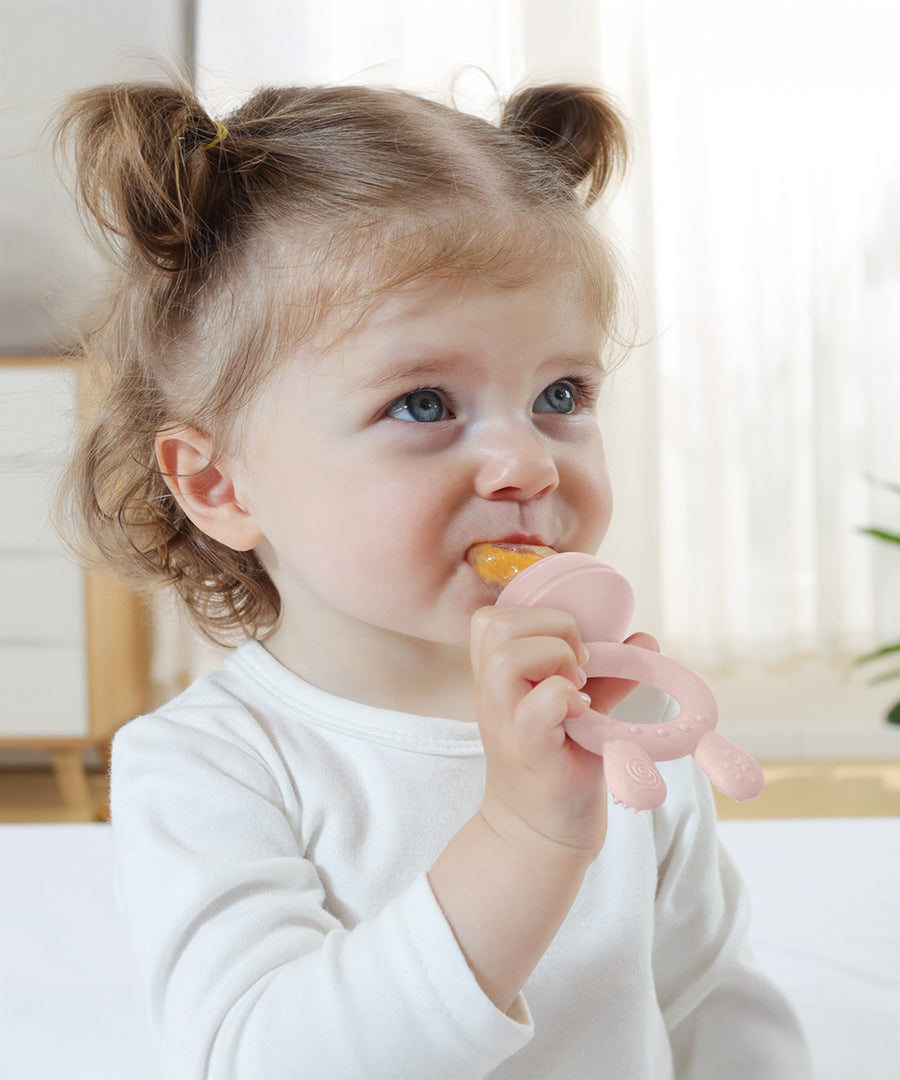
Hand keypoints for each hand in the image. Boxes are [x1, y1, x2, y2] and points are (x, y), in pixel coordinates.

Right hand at [470, 604, 609, 859]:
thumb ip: (606, 675)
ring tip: (578, 687)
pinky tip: (582, 714)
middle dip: (550, 628)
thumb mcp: (576, 712)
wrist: (539, 836)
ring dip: (555, 658)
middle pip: (494, 624)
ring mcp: (505, 722)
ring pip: (508, 657)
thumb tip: (643, 640)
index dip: (536, 617)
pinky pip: (537, 707)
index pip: (491, 618)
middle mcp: (491, 695)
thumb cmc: (558, 768)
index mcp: (496, 679)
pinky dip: (565, 698)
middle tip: (579, 664)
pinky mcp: (530, 752)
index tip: (572, 650)